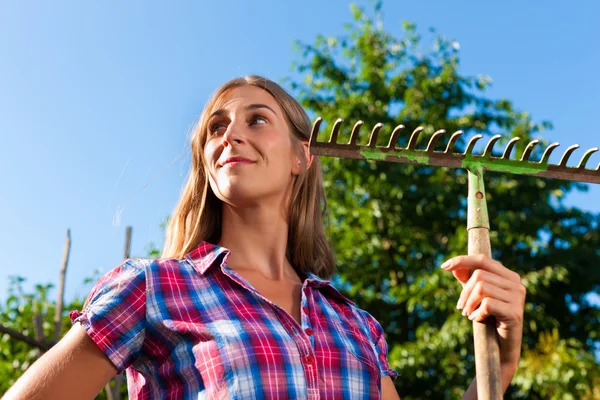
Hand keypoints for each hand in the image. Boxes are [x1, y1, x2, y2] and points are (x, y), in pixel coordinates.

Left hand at [441, 255, 525, 374]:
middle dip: (464, 291)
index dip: (462, 261)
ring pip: (481, 288)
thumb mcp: (476, 297)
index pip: (483, 260)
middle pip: (479, 275)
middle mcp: (516, 284)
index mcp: (509, 276)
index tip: (444, 266)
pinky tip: (477, 319)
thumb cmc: (489, 319)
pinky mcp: (515, 313)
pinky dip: (477, 313)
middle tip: (461, 307)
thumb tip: (453, 267)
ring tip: (468, 314)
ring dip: (469, 303)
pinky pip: (487, 304)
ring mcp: (518, 298)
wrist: (502, 348)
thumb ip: (467, 281)